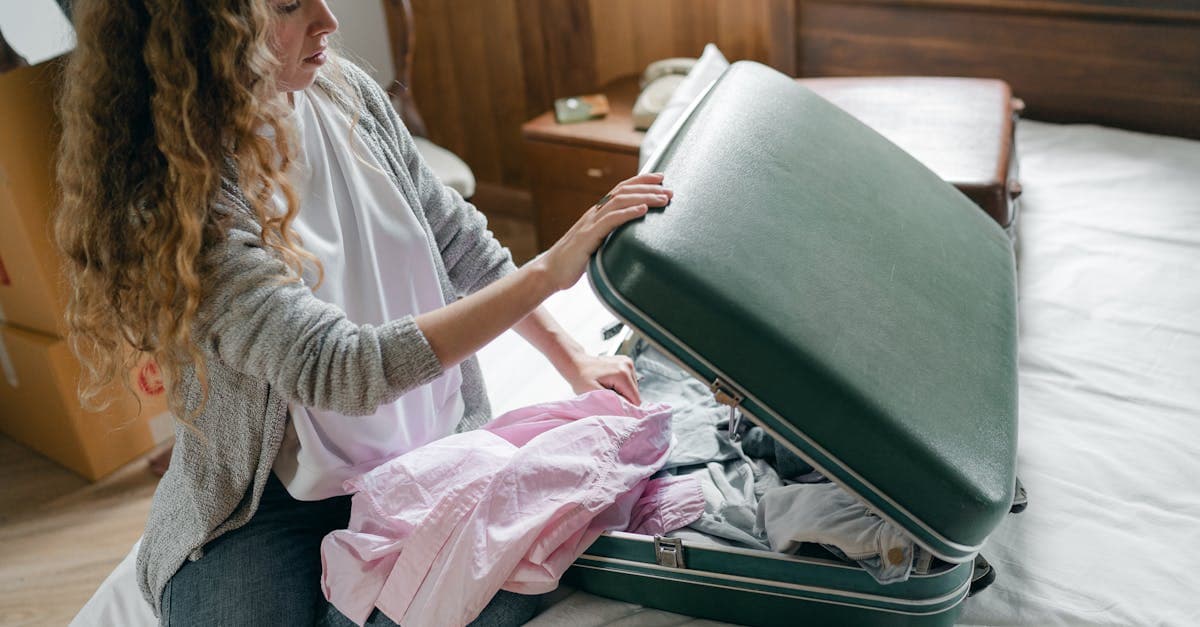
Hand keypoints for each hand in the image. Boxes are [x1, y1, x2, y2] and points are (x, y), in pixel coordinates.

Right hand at [534, 173, 672, 291]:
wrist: (550, 271)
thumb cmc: (574, 260)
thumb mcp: (596, 243)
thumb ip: (610, 235)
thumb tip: (630, 236)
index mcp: (597, 213)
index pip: (621, 189)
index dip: (640, 181)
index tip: (661, 178)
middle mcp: (594, 213)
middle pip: (623, 192)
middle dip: (648, 188)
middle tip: (670, 191)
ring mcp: (590, 223)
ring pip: (620, 202)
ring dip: (644, 198)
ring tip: (662, 199)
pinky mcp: (588, 237)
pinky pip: (611, 221)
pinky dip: (628, 213)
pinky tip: (643, 210)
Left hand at [561, 353, 641, 404]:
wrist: (576, 363)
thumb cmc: (581, 378)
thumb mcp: (594, 394)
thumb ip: (612, 402)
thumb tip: (627, 410)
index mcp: (623, 374)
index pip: (635, 399)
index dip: (625, 407)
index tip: (612, 406)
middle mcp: (628, 365)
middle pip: (635, 393)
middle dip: (623, 398)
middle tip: (607, 395)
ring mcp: (628, 362)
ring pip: (633, 388)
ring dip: (622, 392)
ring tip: (607, 388)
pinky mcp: (626, 363)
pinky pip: (629, 381)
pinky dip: (621, 385)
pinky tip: (609, 382)